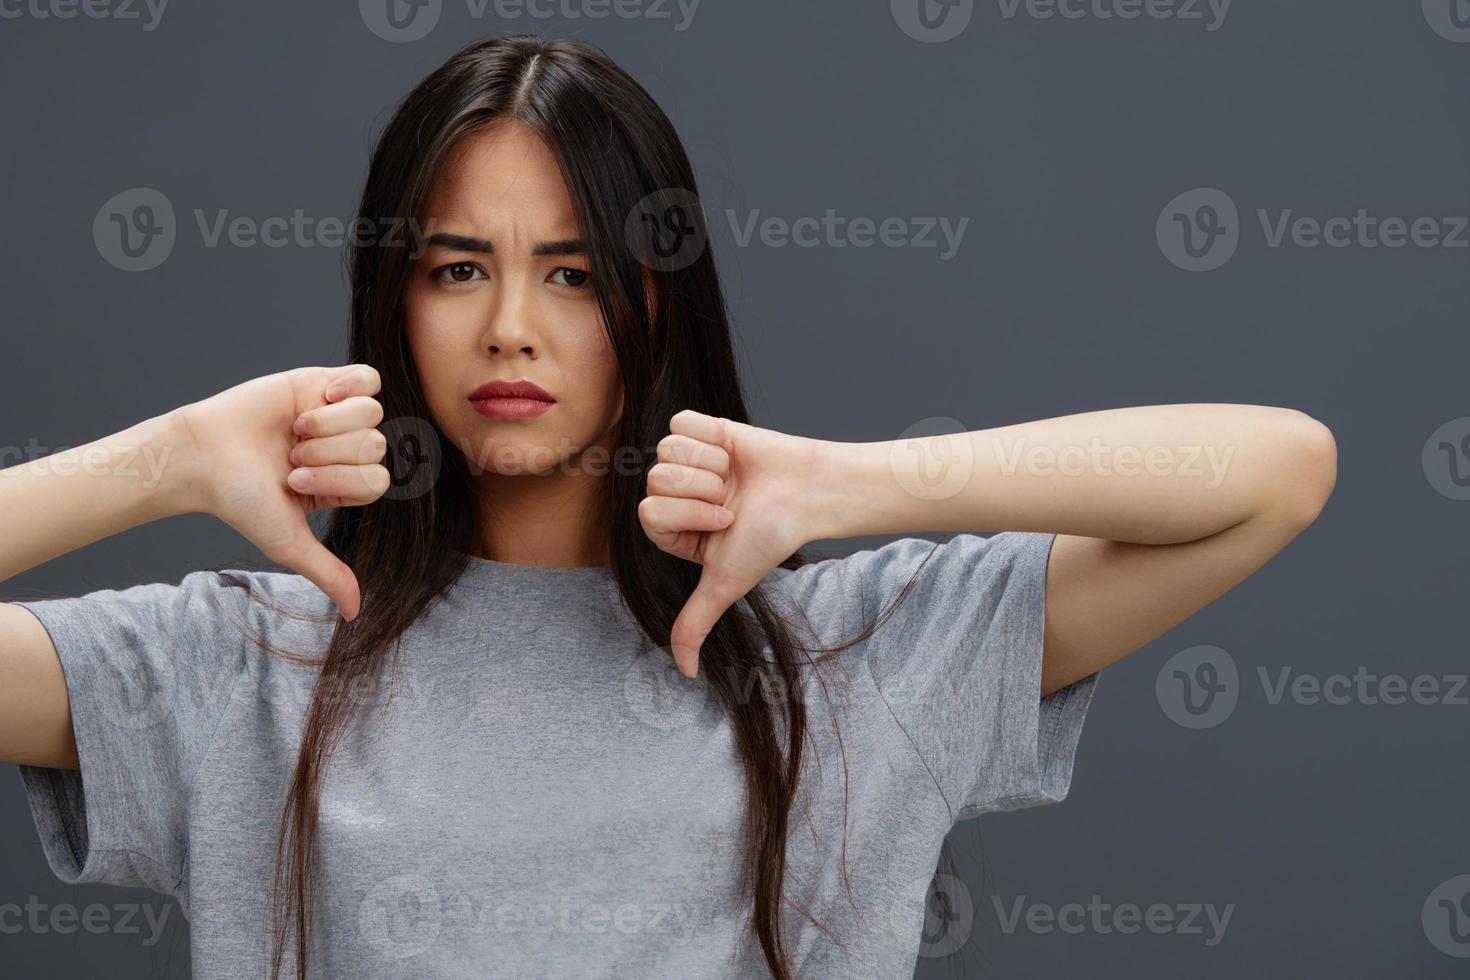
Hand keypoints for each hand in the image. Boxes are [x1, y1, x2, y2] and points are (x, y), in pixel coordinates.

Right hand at [175, 365, 388, 620]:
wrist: (204, 455)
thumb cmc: (241, 501)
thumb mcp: (287, 543)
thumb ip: (327, 572)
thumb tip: (355, 612)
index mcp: (346, 485)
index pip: (377, 479)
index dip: (340, 480)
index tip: (294, 480)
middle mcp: (346, 451)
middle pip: (376, 445)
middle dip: (329, 454)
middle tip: (290, 457)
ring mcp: (337, 416)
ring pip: (373, 414)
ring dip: (329, 425)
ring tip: (295, 431)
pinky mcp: (323, 383)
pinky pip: (369, 378)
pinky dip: (349, 388)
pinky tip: (321, 398)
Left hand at [638, 409, 825, 677]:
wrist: (806, 492)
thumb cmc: (769, 537)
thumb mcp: (724, 583)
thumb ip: (695, 623)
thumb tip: (686, 673)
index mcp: (672, 527)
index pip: (650, 510)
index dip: (690, 513)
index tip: (726, 520)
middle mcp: (675, 494)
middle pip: (656, 478)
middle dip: (702, 489)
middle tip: (733, 500)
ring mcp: (687, 461)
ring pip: (667, 450)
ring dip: (710, 464)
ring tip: (735, 477)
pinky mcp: (704, 430)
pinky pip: (681, 422)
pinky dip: (710, 437)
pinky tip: (732, 452)